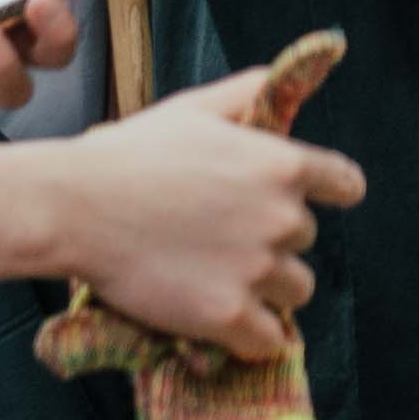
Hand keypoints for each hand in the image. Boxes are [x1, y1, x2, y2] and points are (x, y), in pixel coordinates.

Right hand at [58, 62, 365, 358]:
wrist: (73, 207)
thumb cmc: (128, 155)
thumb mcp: (195, 109)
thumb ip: (247, 93)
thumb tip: (278, 80)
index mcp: (282, 165)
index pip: (345, 185)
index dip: (332, 195)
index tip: (318, 203)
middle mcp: (281, 217)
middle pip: (306, 240)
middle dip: (275, 241)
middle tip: (225, 240)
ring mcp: (256, 269)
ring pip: (296, 290)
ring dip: (270, 290)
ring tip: (224, 282)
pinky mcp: (227, 314)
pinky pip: (268, 339)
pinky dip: (252, 337)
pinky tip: (228, 326)